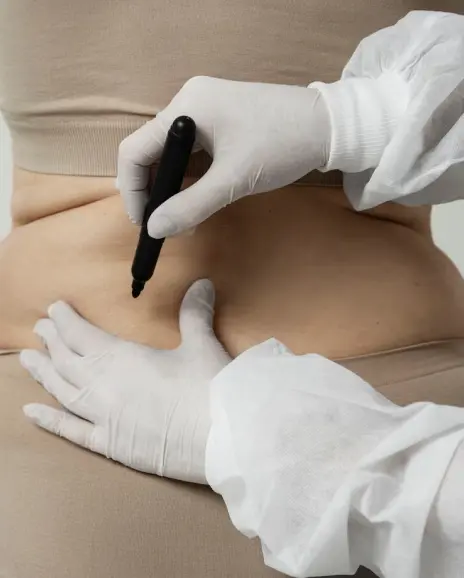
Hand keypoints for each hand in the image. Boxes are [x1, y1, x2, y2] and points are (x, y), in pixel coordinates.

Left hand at [21, 280, 230, 483]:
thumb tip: (201, 283)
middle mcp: (104, 385)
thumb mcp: (202, 345)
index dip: (65, 320)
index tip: (54, 309)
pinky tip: (30, 412)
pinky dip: (50, 421)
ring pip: (62, 391)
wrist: (222, 436)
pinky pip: (72, 431)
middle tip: (40, 328)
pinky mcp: (110, 444)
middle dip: (52, 341)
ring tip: (26, 359)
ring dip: (43, 373)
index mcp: (122, 357)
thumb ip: (194, 313)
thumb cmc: (210, 387)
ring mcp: (103, 416)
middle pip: (67, 359)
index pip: (82, 334)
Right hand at [117, 76, 329, 235]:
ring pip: (171, 154)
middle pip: (150, 151)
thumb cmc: (282, 146)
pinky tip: (196, 201)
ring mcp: (205, 110)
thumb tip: (154, 229)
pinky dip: (189, 178)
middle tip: (164, 225)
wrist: (330, 126)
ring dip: (172, 188)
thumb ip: (191, 205)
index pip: (135, 149)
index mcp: (186, 107)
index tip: (144, 223)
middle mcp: (189, 103)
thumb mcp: (233, 180)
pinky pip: (191, 152)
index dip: (133, 190)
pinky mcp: (221, 120)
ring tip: (182, 219)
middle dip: (153, 192)